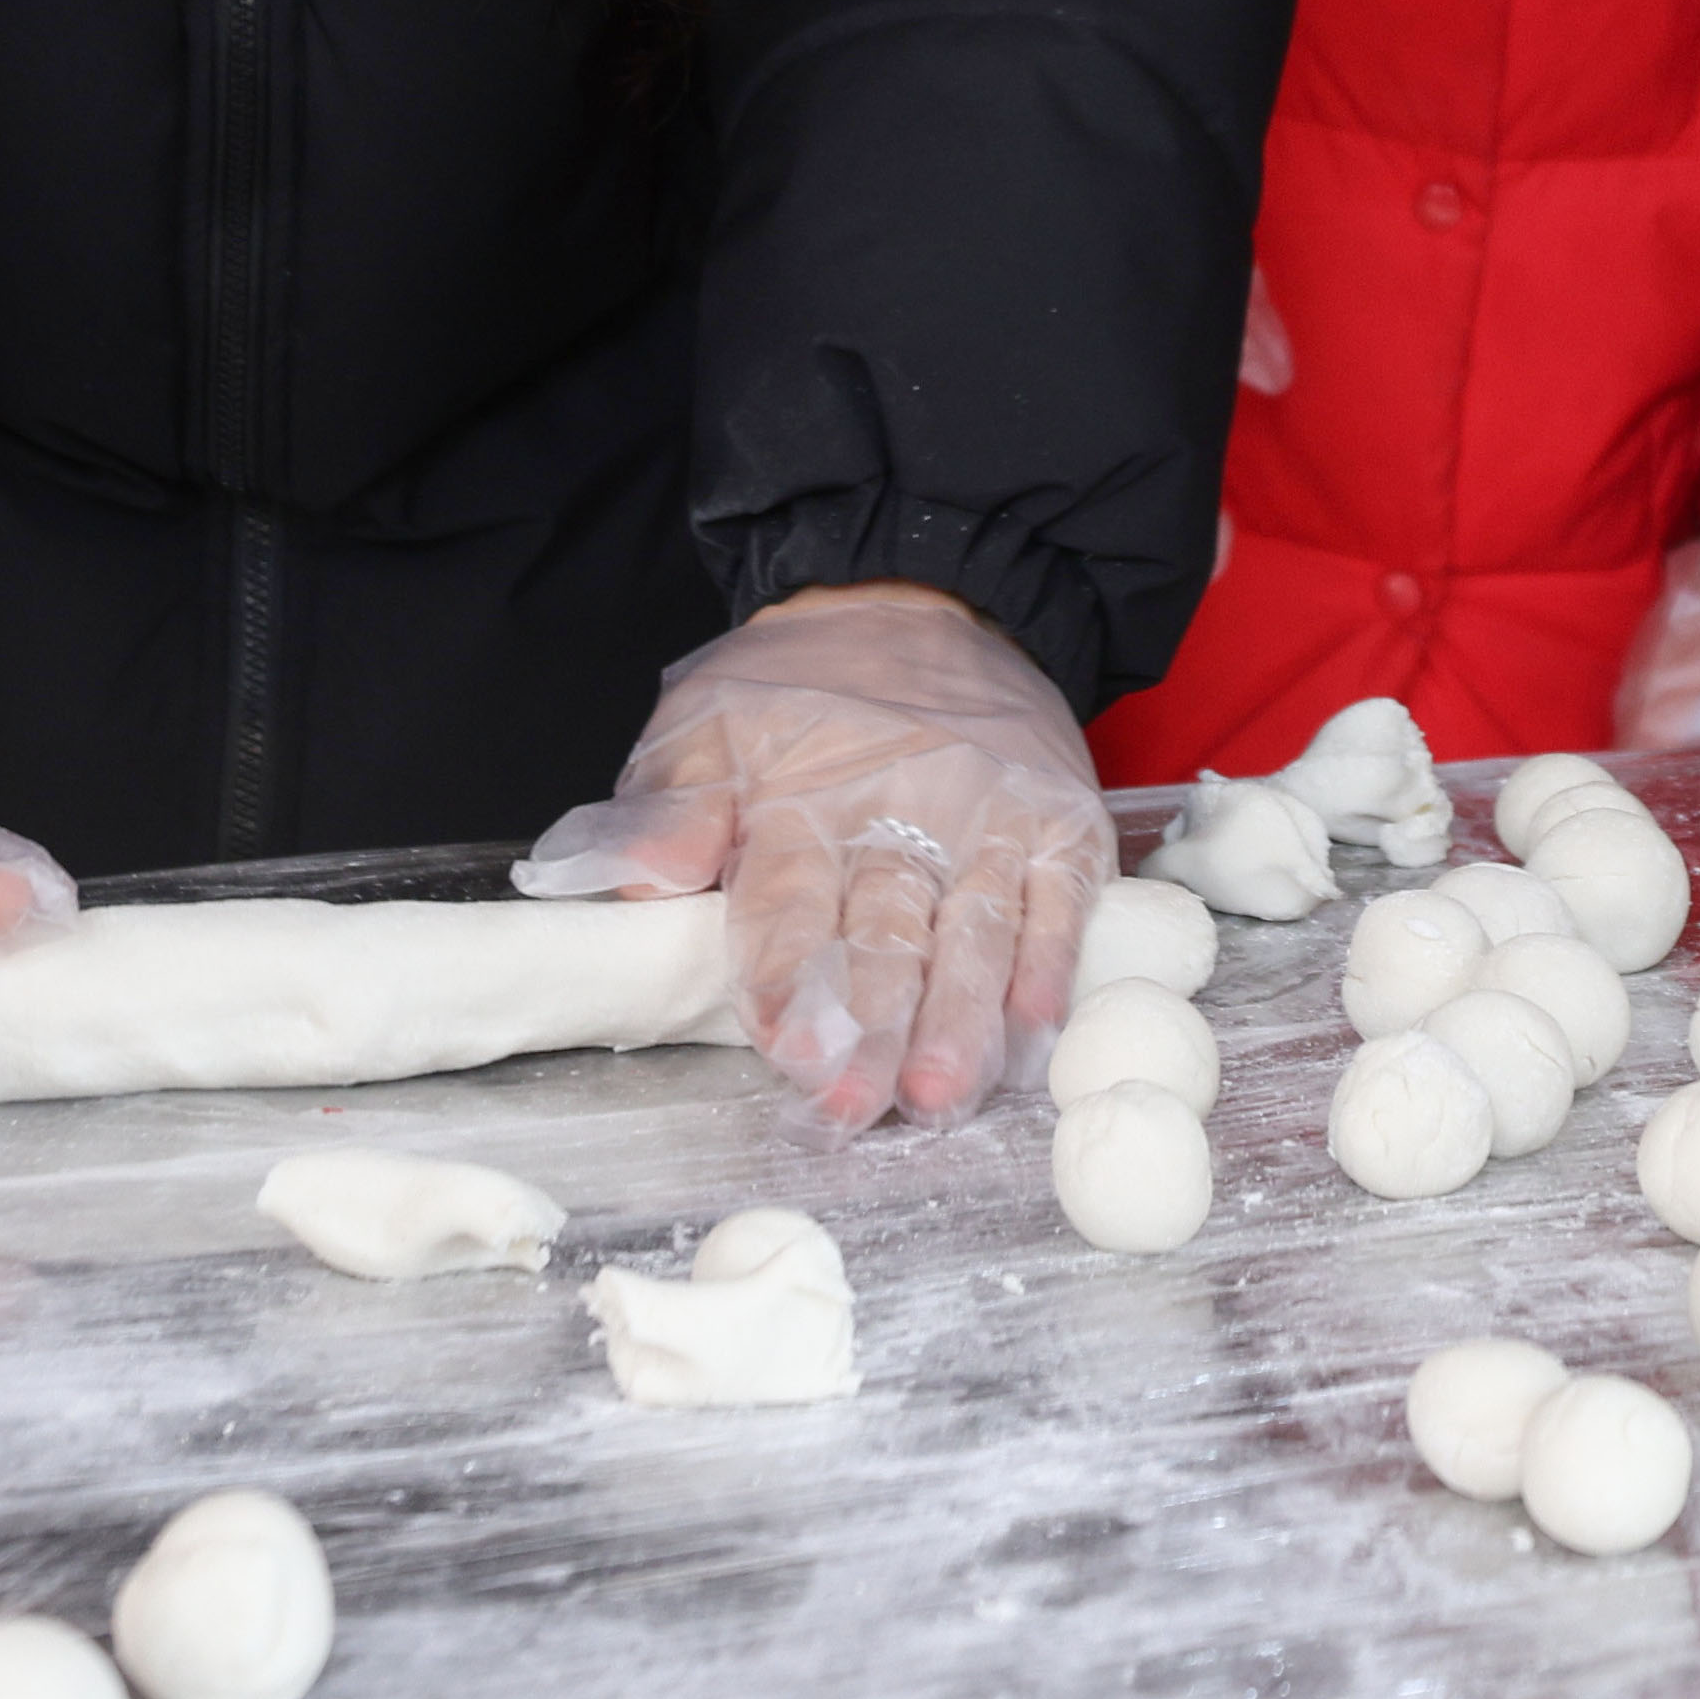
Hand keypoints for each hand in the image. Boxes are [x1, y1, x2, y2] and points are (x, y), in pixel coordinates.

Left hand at [520, 581, 1102, 1129]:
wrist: (921, 594)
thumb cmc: (800, 688)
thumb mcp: (704, 725)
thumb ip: (669, 810)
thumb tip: (642, 879)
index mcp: (801, 798)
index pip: (791, 902)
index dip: (789, 978)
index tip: (788, 1050)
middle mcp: (899, 811)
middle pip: (884, 931)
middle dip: (871, 1024)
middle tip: (860, 1104)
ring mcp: (986, 817)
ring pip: (972, 926)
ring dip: (959, 1015)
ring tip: (944, 1090)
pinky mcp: (1055, 817)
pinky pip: (1058, 896)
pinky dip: (1048, 962)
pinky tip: (1034, 1026)